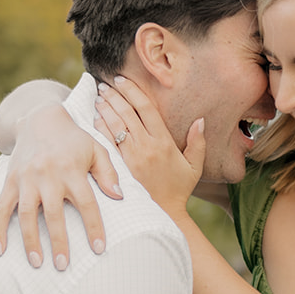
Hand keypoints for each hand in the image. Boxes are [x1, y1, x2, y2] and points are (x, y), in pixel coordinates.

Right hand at [0, 104, 121, 268]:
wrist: (40, 119)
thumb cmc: (74, 140)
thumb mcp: (96, 149)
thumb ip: (108, 173)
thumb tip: (119, 197)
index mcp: (71, 170)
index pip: (86, 203)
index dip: (93, 227)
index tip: (99, 248)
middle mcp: (47, 175)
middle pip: (53, 214)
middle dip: (59, 242)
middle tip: (64, 265)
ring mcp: (26, 179)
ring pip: (26, 214)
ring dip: (30, 241)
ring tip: (36, 263)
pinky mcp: (10, 181)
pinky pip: (1, 208)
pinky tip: (0, 249)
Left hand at [94, 76, 203, 220]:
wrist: (164, 213)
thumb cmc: (179, 189)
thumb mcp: (195, 166)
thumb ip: (198, 142)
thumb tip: (200, 120)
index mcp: (164, 142)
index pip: (146, 108)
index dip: (132, 91)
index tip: (122, 80)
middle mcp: (147, 146)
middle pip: (127, 113)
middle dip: (114, 96)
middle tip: (105, 85)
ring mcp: (132, 158)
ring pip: (115, 125)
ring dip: (105, 108)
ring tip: (98, 96)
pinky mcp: (120, 168)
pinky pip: (107, 143)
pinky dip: (99, 128)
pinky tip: (94, 118)